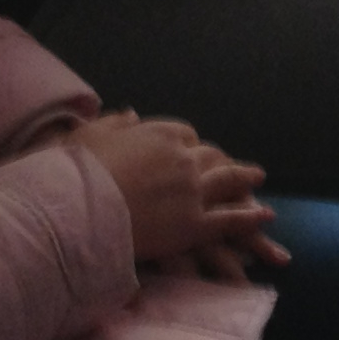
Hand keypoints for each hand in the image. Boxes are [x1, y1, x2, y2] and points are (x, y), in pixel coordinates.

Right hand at [65, 111, 284, 268]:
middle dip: (224, 160)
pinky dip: (248, 217)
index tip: (192, 149)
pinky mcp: (193, 225)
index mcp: (158, 135)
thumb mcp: (90, 136)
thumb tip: (131, 114)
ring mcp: (191, 191)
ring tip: (257, 177)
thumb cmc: (74, 173)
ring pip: (226, 182)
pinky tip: (264, 215)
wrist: (76, 211)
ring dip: (244, 178)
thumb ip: (114, 124)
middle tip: (232, 159)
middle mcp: (181, 159)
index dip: (189, 145)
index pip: (184, 135)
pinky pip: (228, 220)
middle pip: (209, 156)